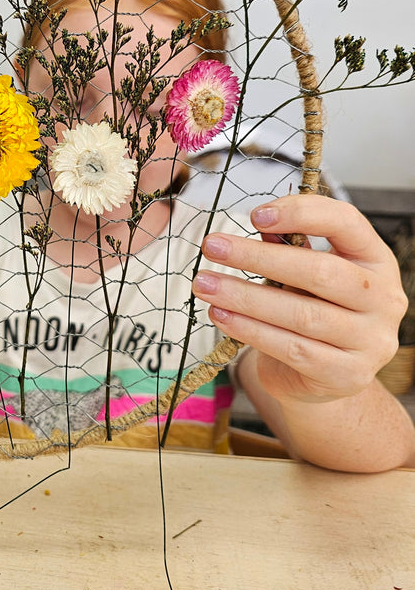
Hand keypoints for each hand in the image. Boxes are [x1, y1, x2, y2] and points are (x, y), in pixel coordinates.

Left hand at [191, 194, 405, 405]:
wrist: (328, 376)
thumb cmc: (315, 309)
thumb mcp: (306, 274)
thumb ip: (289, 248)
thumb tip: (261, 227)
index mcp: (377, 260)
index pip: (345, 223)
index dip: (301, 213)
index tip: (254, 215)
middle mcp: (384, 299)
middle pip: (319, 271)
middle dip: (258, 257)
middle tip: (213, 247)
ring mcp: (371, 341)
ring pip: (301, 314)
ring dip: (245, 296)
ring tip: (205, 284)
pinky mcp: (348, 375)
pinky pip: (292, 349)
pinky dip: (251, 330)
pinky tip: (221, 315)